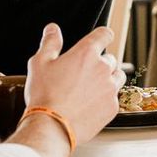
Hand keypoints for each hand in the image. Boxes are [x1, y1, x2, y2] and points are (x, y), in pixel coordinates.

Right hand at [21, 25, 124, 150]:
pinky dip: (105, 99)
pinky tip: (89, 105)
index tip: (101, 39)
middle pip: (111, 59)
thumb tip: (53, 29)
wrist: (51, 127)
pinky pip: (114, 98)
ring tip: (89, 89)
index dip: (103, 36)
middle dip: (100, 64)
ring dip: (108, 79)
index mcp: (86, 53)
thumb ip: (50, 43)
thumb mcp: (39, 63)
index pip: (105, 34)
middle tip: (83, 74)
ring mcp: (110, 88)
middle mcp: (103, 68)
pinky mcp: (112, 107)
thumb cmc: (44, 95)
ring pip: (117, 77)